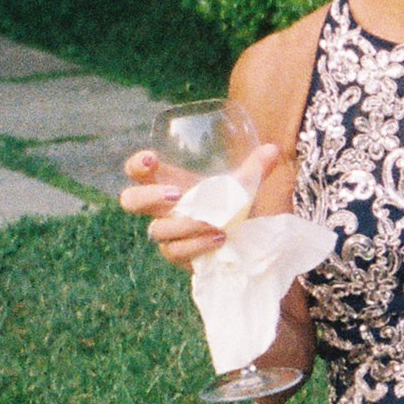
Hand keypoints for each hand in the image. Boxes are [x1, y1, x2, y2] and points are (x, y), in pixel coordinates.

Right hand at [119, 141, 284, 268]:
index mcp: (169, 182)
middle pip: (130, 201)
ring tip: (215, 222)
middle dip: (147, 197)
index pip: (139, 172)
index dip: (137, 165)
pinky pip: (177, 251)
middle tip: (176, 195)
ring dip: (185, 225)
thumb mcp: (244, 185)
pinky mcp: (177, 254)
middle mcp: (161, 208)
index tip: (152, 159)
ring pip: (158, 230)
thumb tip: (273, 149)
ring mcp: (167, 233)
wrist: (242, 239)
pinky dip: (198, 244)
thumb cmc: (233, 205)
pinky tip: (219, 237)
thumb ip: (256, 168)